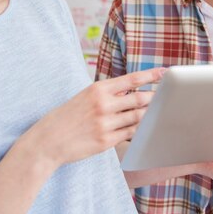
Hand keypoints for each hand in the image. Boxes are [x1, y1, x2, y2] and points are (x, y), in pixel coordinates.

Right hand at [27, 68, 163, 167]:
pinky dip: (138, 130)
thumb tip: (130, 91)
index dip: (151, 75)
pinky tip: (142, 129)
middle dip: (154, 98)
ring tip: (156, 113)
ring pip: (137, 117)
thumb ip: (107, 94)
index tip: (164, 72)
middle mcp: (103, 105)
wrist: (47, 141)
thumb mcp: (84, 97)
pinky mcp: (106, 141)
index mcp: (98, 89)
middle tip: (164, 97)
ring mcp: (105, 124)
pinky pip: (130, 134)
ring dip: (148, 115)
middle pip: (139, 99)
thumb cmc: (66, 117)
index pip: (131, 79)